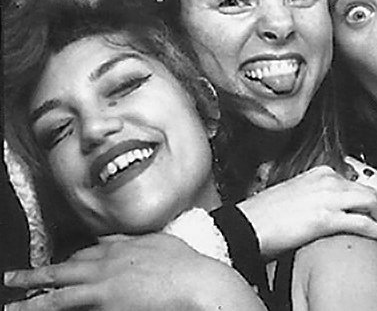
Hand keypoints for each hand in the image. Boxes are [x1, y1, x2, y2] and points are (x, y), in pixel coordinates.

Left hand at [4, 233, 266, 310]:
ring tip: (12, 303)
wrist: (192, 280)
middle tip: (12, 279)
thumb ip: (132, 240)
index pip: (85, 250)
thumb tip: (115, 239)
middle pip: (63, 267)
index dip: (69, 258)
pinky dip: (57, 307)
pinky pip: (74, 307)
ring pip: (60, 290)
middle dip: (35, 274)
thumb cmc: (181, 262)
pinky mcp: (106, 302)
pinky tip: (45, 310)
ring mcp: (104, 284)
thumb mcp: (156, 240)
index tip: (58, 264)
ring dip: (34, 296)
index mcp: (119, 246)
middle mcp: (106, 262)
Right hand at [237, 165, 376, 257]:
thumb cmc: (266, 213)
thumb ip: (314, 193)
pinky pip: (363, 223)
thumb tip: (326, 205)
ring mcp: (327, 198)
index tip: (370, 208)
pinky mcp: (326, 219)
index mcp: (318, 173)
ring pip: (370, 202)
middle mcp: (326, 180)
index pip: (353, 181)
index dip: (365, 197)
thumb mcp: (294, 193)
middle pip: (366, 190)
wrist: (249, 224)